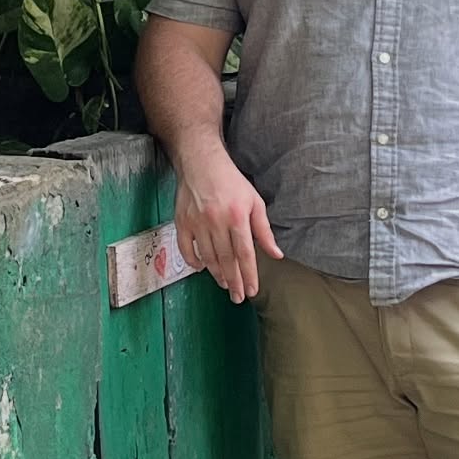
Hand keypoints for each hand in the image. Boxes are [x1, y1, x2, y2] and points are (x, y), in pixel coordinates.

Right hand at [175, 144, 282, 303]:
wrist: (201, 161)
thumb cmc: (231, 181)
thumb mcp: (254, 201)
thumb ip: (264, 230)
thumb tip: (276, 254)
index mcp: (237, 217)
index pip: (245, 254)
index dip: (249, 275)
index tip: (251, 291)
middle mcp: (216, 221)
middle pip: (226, 260)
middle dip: (233, 282)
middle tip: (237, 297)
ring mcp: (197, 222)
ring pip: (208, 257)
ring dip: (216, 274)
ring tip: (224, 284)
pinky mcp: (182, 221)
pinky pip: (186, 248)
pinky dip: (193, 261)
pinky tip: (201, 268)